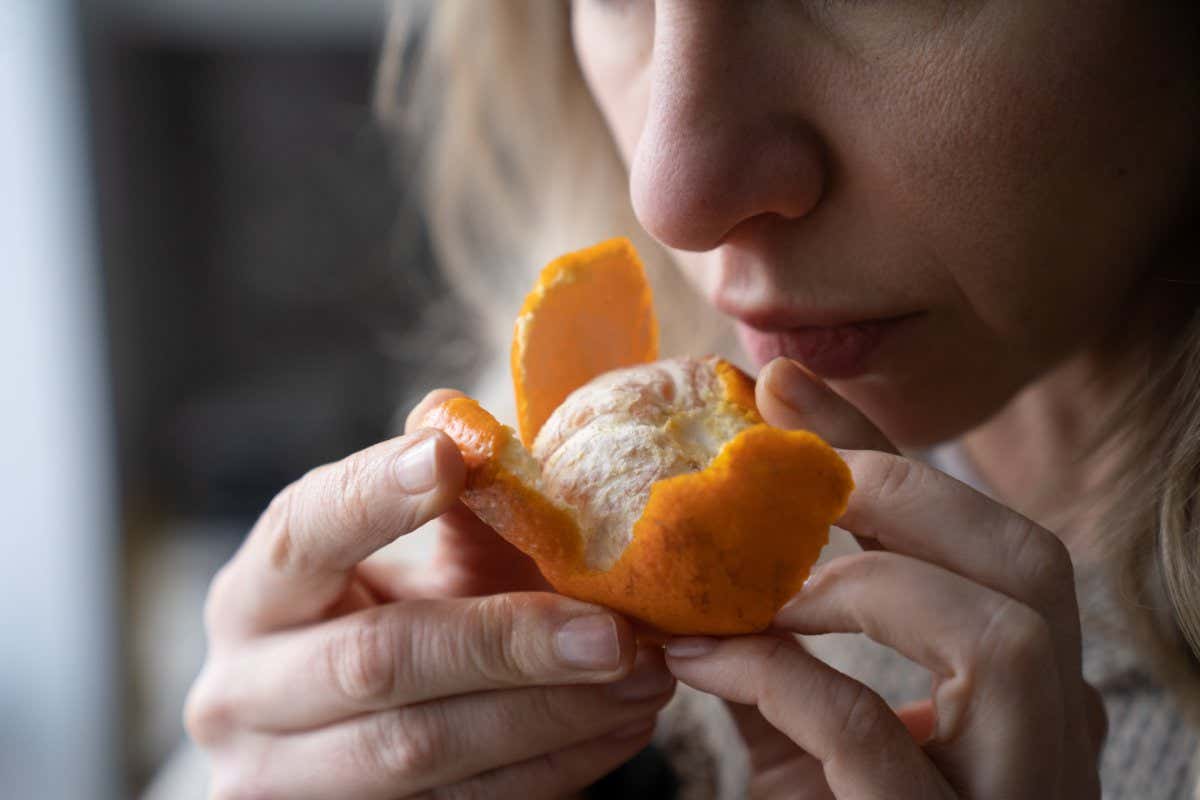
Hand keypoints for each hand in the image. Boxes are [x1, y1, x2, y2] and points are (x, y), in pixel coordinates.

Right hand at [185, 389, 674, 799]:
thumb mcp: (416, 551)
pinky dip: (556, 766)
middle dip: (508, 643)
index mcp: (256, 592)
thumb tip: (494, 432)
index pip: (302, 534)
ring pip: (422, 752)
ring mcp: (286, 779)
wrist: (349, 722)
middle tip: (612, 630)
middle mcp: (244, 691)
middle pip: (377, 664)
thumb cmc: (397, 610)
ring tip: (642, 674)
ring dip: (551, 715)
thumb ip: (456, 500)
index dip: (374, 496)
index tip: (454, 456)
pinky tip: (622, 725)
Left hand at [664, 358, 1106, 798]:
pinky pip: (873, 735)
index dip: (885, 451)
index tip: (785, 386)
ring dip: (867, 584)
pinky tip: (706, 658)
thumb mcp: (804, 736)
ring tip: (770, 585)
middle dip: (907, 492)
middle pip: (1035, 563)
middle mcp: (1049, 740)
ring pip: (1009, 636)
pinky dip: (784, 675)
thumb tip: (710, 551)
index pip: (978, 539)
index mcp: (1019, 696)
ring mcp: (1015, 796)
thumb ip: (778, 648)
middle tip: (794, 474)